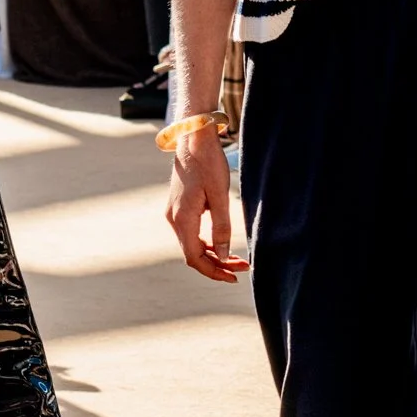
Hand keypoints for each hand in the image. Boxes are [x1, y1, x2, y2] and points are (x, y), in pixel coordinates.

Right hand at [166, 132, 246, 282]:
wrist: (193, 139)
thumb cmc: (208, 163)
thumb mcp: (220, 195)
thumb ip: (221, 226)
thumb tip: (223, 254)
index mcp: (182, 218)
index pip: (194, 257)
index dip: (213, 271)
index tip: (234, 277)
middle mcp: (174, 219)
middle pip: (193, 254)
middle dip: (217, 265)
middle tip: (243, 268)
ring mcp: (174, 213)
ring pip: (192, 245)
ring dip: (213, 255)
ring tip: (237, 259)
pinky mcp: (178, 208)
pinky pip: (191, 234)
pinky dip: (206, 243)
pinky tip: (222, 244)